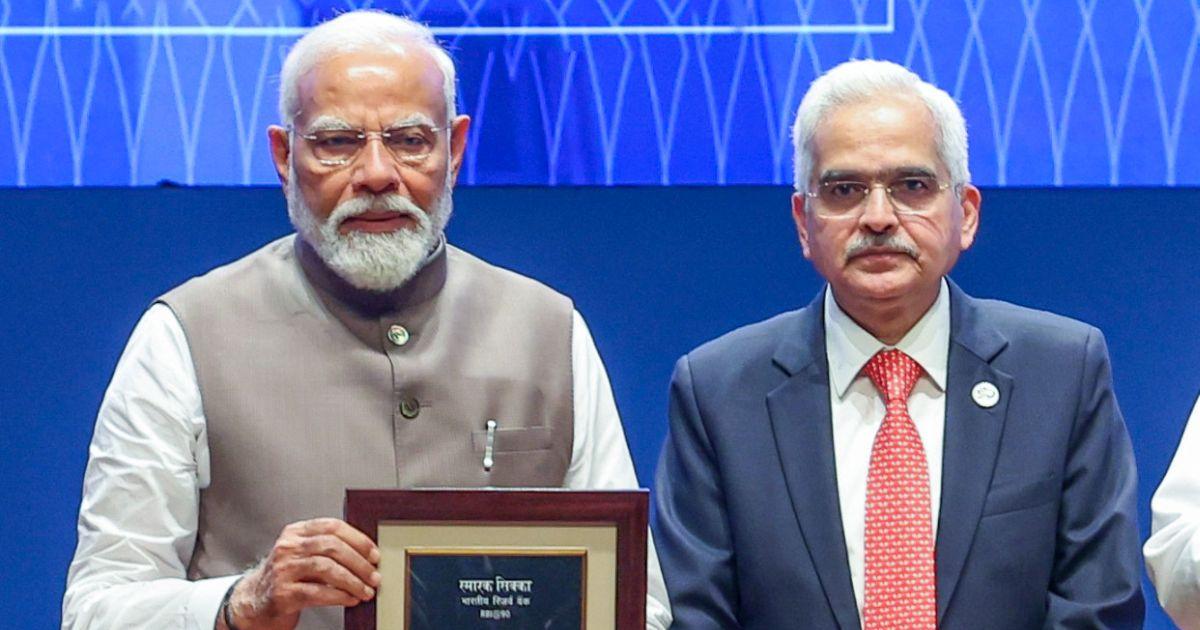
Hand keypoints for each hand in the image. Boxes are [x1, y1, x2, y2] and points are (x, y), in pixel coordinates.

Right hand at [224, 518, 381, 629]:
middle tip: (374, 575)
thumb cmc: (286, 579)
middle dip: (359, 562)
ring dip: (352, 581)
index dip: (358, 539)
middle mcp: (287, 547)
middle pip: (331, 547)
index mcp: (295, 532)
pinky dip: (339, 596)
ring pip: (326, 568)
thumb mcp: (303, 556)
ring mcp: (282, 569)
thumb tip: (367, 557)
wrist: (254, 603)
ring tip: (366, 591)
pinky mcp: (282, 593)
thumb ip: (328, 550)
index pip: (332, 526)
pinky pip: (317, 592)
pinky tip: (350, 599)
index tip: (374, 553)